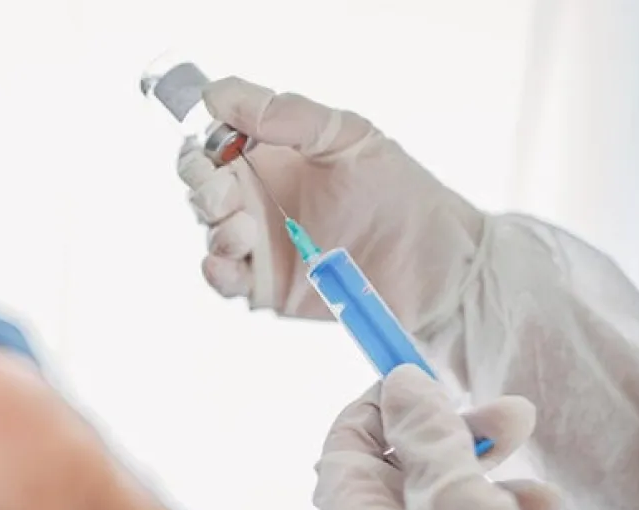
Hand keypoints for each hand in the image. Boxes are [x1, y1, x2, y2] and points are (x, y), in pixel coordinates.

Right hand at [176, 77, 484, 325]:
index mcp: (272, 155)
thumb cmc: (401, 193)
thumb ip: (287, 114)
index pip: (213, 142)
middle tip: (227, 190)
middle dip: (201, 184)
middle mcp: (259, 197)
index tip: (217, 141)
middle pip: (200, 185)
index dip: (203, 140)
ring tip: (246, 228)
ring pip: (209, 231)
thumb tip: (219, 95)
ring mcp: (261, 243)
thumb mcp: (349, 136)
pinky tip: (232, 262)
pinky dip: (216, 270)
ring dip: (215, 227)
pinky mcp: (267, 286)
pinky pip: (223, 278)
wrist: (439, 264)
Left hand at [313, 365, 559, 509]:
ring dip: (490, 468)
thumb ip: (428, 435)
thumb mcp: (454, 500)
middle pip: (404, 461)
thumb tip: (402, 380)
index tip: (432, 374)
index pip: (351, 436)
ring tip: (532, 448)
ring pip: (442, 496)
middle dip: (458, 429)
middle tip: (514, 413)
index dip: (389, 399)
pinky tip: (543, 508)